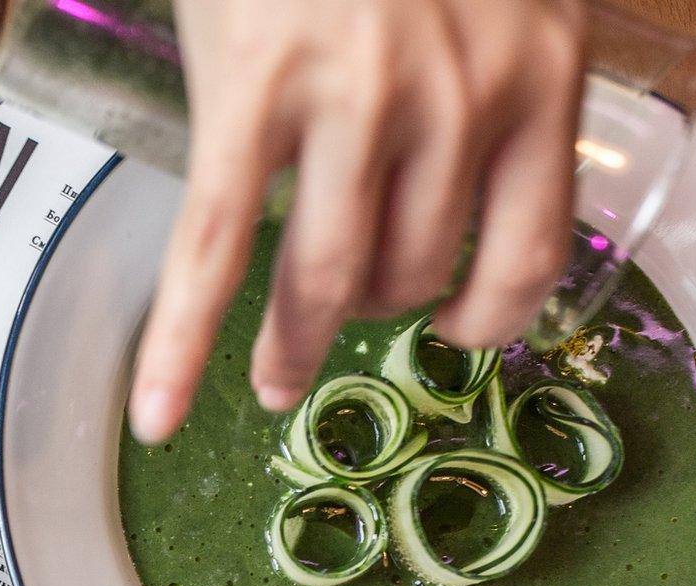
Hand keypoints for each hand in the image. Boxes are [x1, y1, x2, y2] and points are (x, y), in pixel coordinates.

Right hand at [129, 0, 585, 437]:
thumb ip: (495, 77)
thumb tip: (460, 184)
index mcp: (536, 67)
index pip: (532, 248)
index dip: (487, 314)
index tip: (452, 332)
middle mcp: (458, 93)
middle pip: (413, 269)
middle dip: (368, 318)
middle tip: (330, 337)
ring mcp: (353, 100)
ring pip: (325, 278)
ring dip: (296, 346)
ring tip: (273, 379)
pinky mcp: (251, 98)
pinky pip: (211, 253)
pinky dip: (180, 344)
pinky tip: (159, 407)